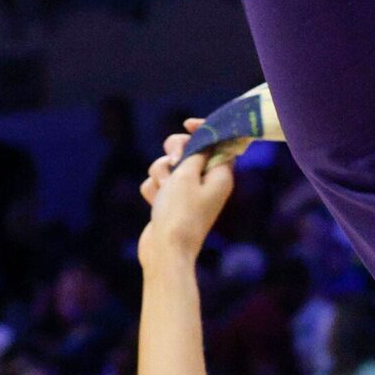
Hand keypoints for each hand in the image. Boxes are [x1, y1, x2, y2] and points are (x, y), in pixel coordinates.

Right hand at [140, 124, 238, 262]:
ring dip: (161, 174)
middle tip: (173, 161)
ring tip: (163, 191)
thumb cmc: (179, 213)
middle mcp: (207, 183)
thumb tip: (197, 141)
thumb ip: (192, 152)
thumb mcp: (187, 175)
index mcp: (221, 175)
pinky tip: (154, 204)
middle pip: (190, 150)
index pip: (218, 142)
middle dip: (175, 152)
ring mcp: (188, 194)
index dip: (203, 130)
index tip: (187, 123)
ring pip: (168, 166)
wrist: (165, 251)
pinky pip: (158, 183)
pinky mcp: (170, 202)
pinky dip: (153, 190)